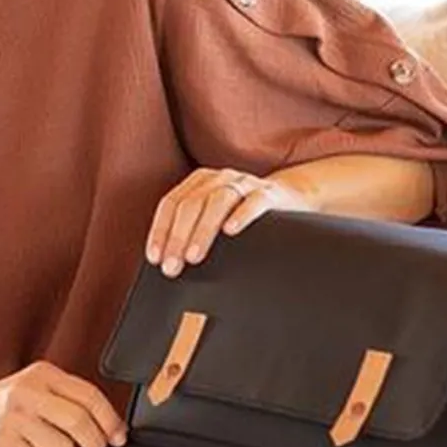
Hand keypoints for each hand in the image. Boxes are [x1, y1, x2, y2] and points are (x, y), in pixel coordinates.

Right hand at [0, 362, 127, 446]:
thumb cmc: (5, 405)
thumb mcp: (37, 387)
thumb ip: (70, 400)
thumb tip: (113, 427)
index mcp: (43, 375)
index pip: (90, 396)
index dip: (111, 420)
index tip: (118, 436)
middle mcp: (28, 392)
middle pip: (80, 422)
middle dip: (95, 444)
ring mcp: (14, 418)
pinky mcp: (2, 443)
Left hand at [146, 166, 313, 276]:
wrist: (291, 197)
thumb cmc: (242, 214)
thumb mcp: (213, 217)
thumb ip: (192, 230)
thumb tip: (167, 264)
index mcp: (200, 182)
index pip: (171, 203)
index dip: (160, 231)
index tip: (155, 258)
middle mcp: (219, 179)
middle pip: (191, 204)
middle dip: (177, 238)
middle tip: (172, 267)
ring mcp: (244, 184)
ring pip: (218, 202)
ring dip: (202, 231)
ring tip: (193, 257)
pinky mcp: (269, 194)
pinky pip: (254, 201)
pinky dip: (241, 215)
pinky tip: (231, 231)